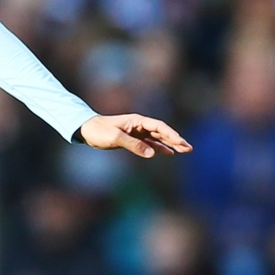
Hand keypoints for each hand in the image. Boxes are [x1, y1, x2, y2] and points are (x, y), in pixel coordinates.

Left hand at [77, 114, 192, 158]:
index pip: (159, 126)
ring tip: (184, 151)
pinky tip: (168, 153)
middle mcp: (139, 125)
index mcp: (137, 121)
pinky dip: (159, 148)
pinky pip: (149, 143)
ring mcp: (136, 132)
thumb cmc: (98, 131)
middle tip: (189, 148)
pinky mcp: (132, 139)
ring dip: (170, 144)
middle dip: (175, 139)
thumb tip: (152, 154)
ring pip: (157, 138)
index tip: (181, 142)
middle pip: (161, 132)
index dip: (171, 134)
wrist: (85, 130)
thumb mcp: (115, 138)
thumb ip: (134, 145)